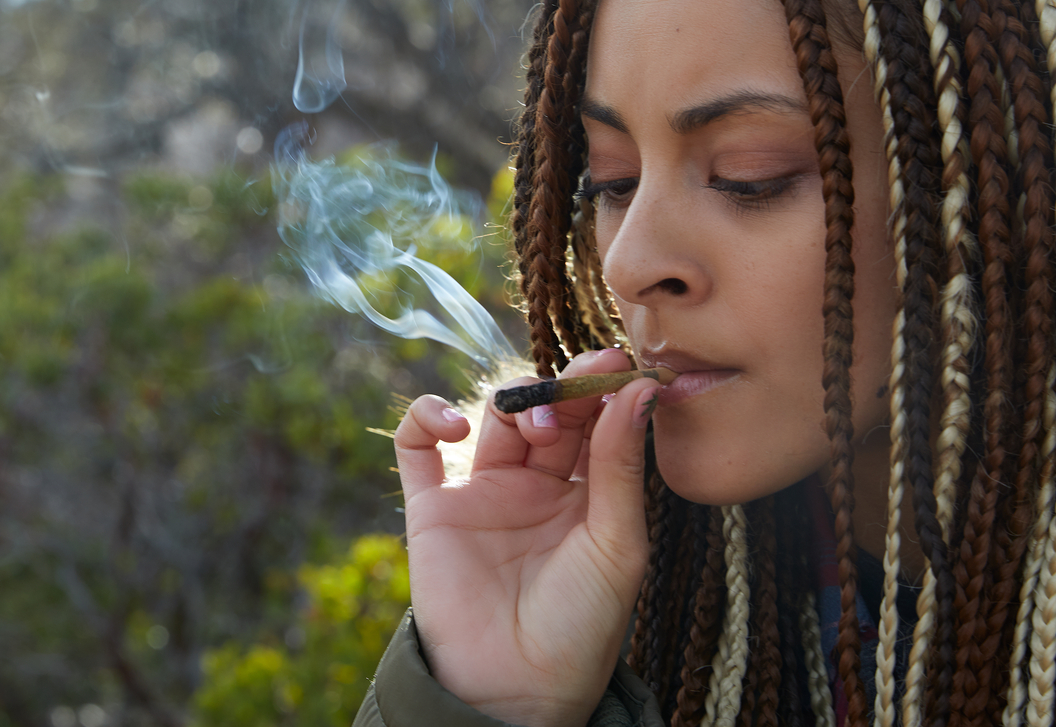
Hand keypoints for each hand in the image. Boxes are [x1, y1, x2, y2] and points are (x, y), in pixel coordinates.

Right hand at [393, 347, 658, 726]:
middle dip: (564, 387)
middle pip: (547, 409)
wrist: (515, 692)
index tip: (618, 362)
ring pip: (491, 415)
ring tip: (534, 423)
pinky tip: (452, 423)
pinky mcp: (432, 507)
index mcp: (585, 493)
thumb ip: (620, 466)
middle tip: (582, 379)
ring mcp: (481, 492)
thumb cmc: (580, 628)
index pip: (595, 421)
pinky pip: (415, 445)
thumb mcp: (616, 544)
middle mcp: (534, 485)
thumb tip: (640, 389)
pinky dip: (426, 416)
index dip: (603, 388)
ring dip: (513, 400)